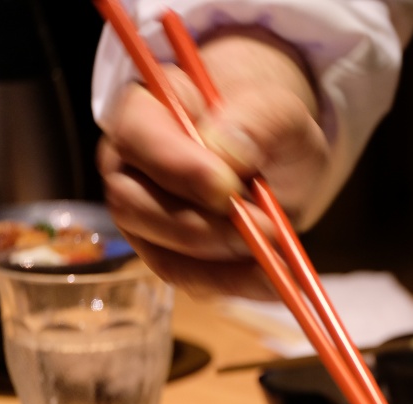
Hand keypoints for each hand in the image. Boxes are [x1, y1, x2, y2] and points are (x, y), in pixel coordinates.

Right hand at [97, 28, 328, 298]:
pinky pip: (191, 281)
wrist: (282, 155)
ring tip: (275, 253)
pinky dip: (233, 285)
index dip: (177, 167)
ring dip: (220, 262)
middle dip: (201, 224)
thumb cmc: (268, 123)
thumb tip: (228, 153)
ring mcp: (146, 218)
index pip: (136, 137)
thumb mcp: (281, 108)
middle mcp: (130, 168)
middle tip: (264, 225)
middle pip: (134, 205)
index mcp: (144, 111)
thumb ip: (258, 120)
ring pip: (160, 253)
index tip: (228, 187)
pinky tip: (271, 281)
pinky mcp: (172, 255)